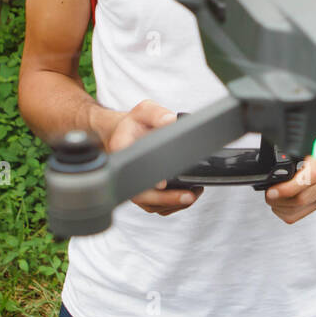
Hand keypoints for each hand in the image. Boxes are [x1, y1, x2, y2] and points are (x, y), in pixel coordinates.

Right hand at [104, 99, 203, 215]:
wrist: (123, 133)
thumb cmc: (134, 123)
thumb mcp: (144, 110)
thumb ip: (157, 113)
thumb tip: (170, 121)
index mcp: (121, 149)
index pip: (131, 167)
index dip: (147, 179)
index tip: (162, 183)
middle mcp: (124, 172)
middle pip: (140, 195)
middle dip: (165, 199)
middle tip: (188, 196)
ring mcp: (131, 185)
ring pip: (149, 204)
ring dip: (171, 204)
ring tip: (193, 195)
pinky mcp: (139, 192)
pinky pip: (153, 206)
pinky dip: (170, 205)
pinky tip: (187, 196)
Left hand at [263, 156, 315, 223]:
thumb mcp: (306, 145)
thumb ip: (292, 153)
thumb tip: (275, 161)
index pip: (308, 180)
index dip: (287, 188)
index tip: (272, 190)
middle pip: (301, 199)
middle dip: (279, 200)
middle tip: (269, 194)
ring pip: (300, 209)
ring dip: (281, 208)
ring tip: (272, 199)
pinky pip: (301, 214)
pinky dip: (286, 212)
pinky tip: (280, 205)